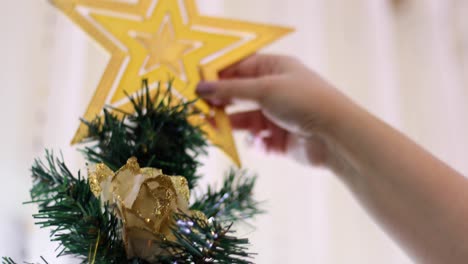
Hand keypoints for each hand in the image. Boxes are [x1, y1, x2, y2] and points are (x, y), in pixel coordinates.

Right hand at [196, 54, 348, 165]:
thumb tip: (199, 88)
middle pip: (240, 95)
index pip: (240, 68)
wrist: (335, 137)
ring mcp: (278, 116)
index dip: (219, 76)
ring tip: (218, 130)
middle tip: (202, 111)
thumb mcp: (264, 89)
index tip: (198, 85)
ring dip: (233, 125)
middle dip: (223, 103)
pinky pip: (258, 141)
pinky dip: (255, 143)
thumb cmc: (303, 101)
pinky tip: (260, 143)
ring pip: (246, 120)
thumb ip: (230, 90)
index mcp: (276, 69)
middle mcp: (276, 91)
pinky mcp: (280, 140)